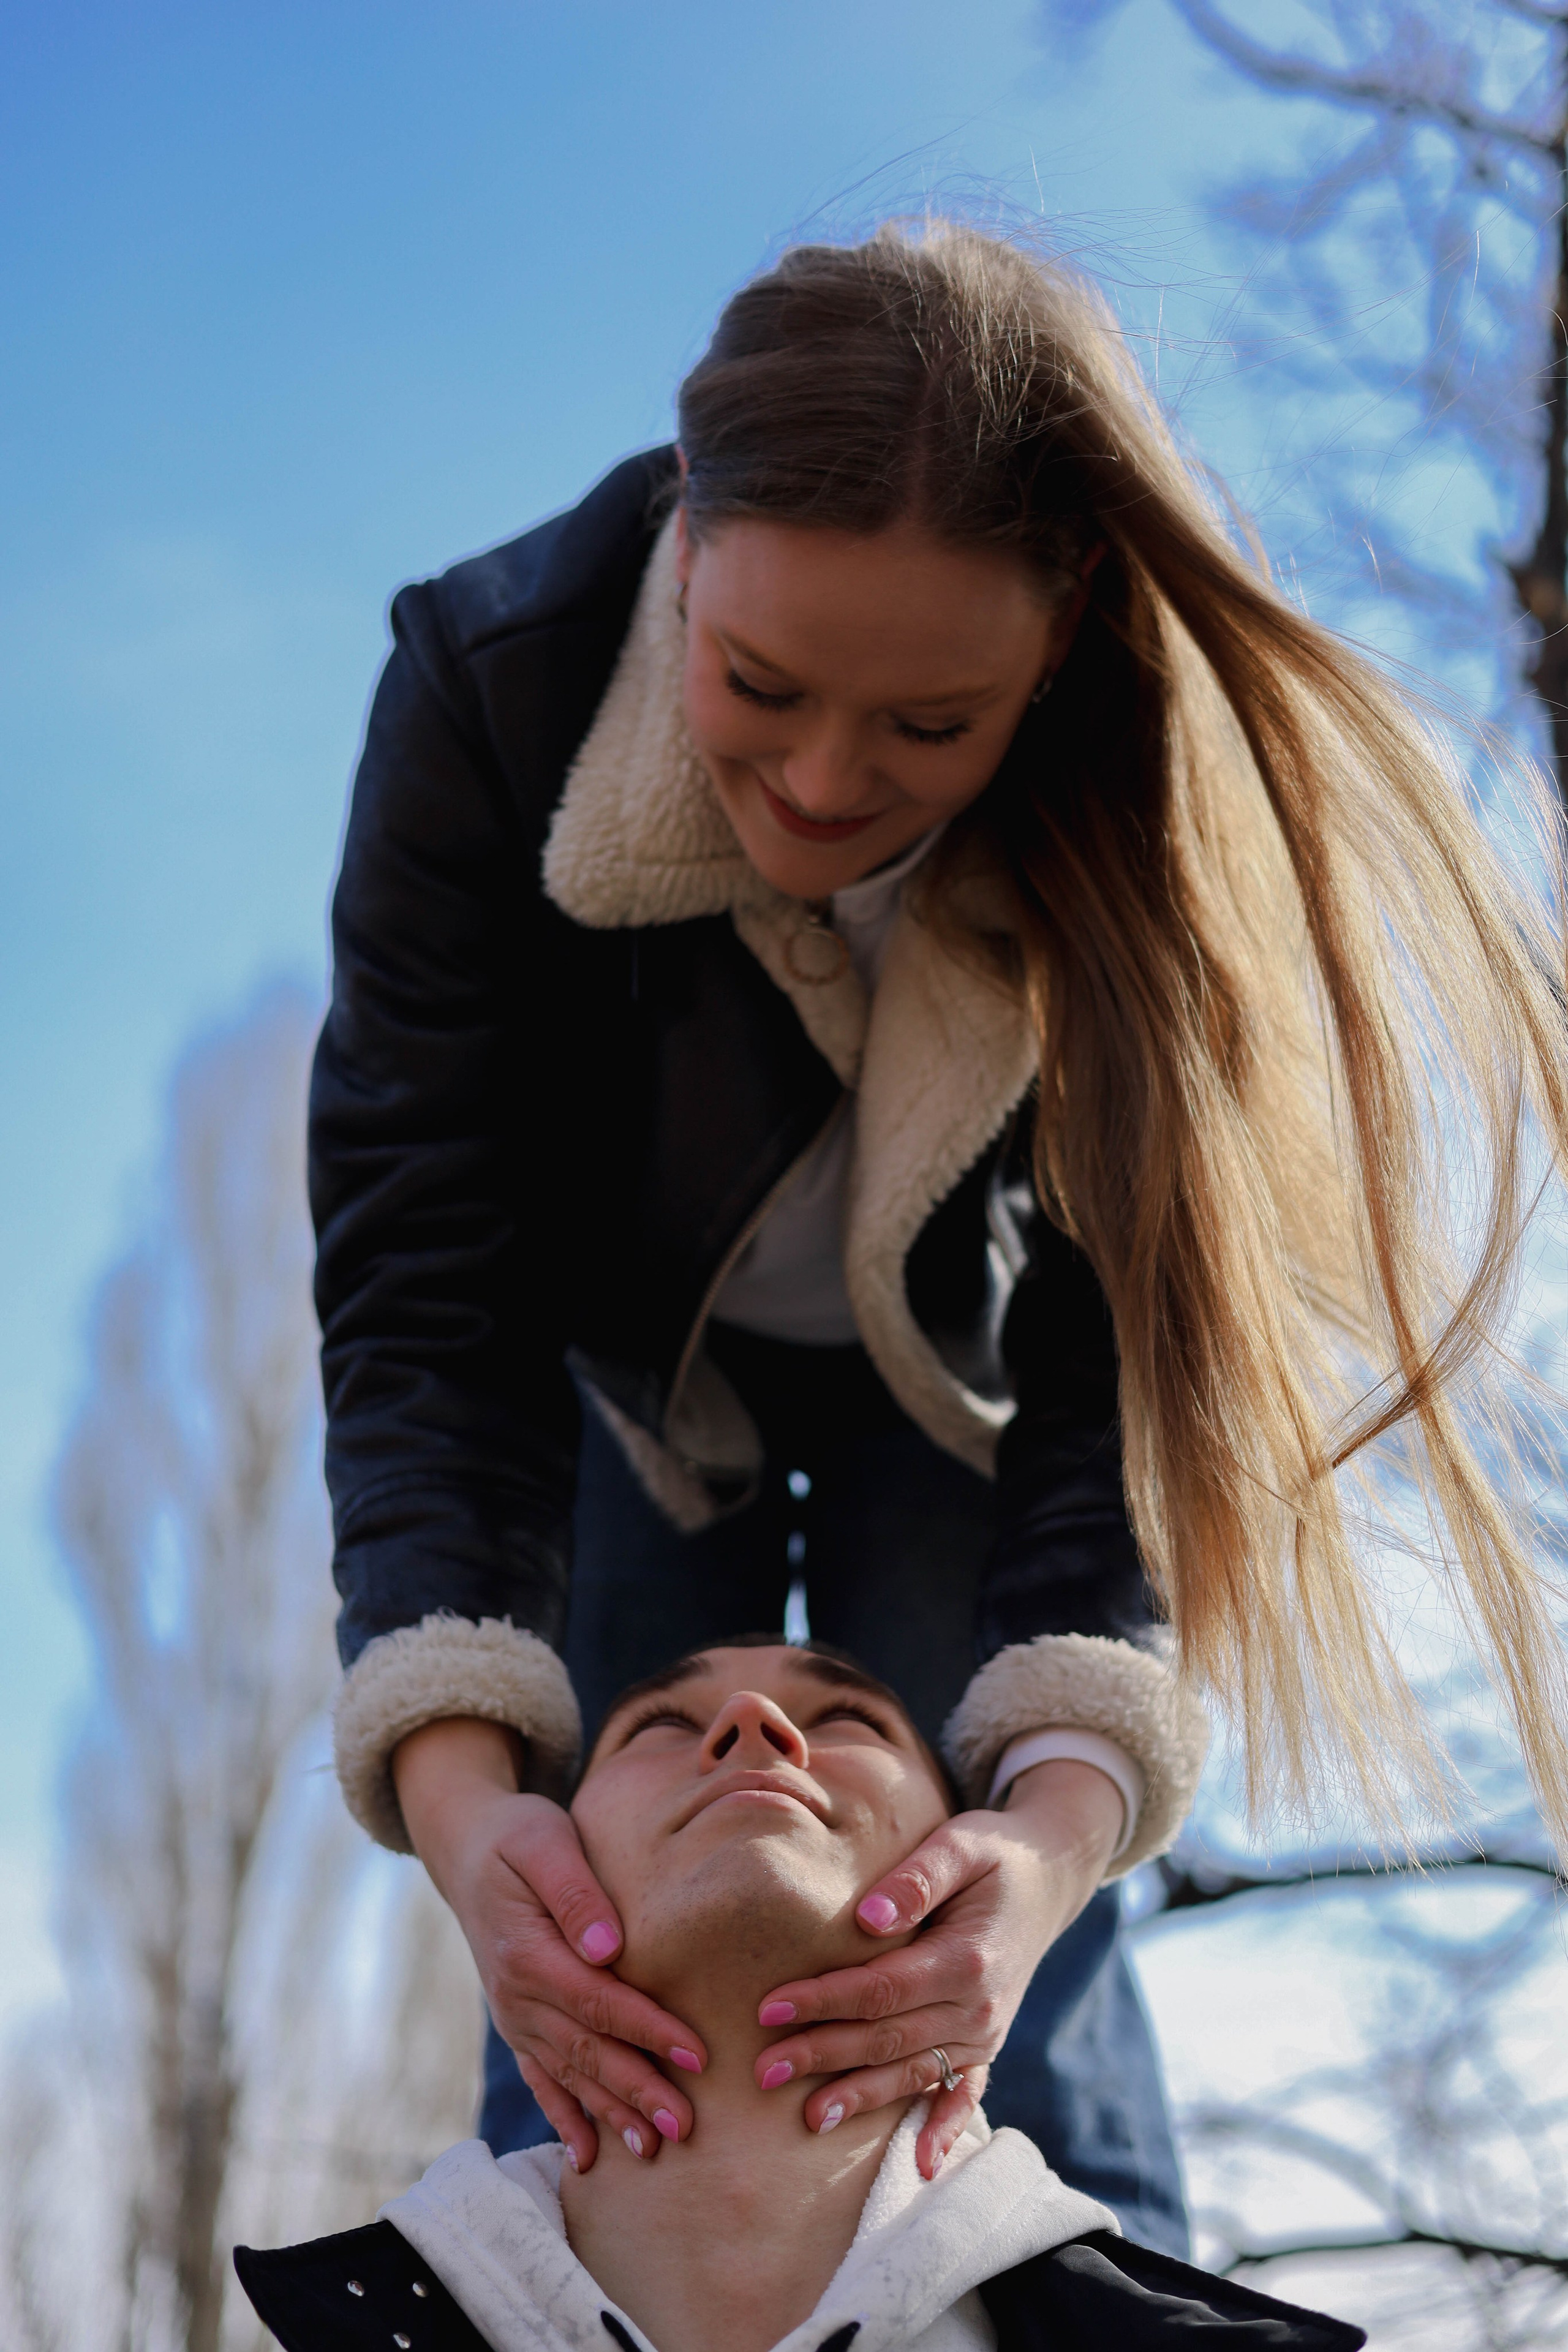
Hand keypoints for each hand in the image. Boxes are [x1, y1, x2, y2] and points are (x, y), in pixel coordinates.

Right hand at [393, 1718, 706, 2173]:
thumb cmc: (517, 1836)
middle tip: (686, 2127)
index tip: (697, 2054)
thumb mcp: (543, 1841)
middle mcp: (517, 1996)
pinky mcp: (518, 2023)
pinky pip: (540, 2078)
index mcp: (527, 1953)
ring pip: (568, 2074)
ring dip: (609, 2114)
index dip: (647, 2030)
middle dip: (637, 2091)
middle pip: (587, 2051)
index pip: (597, 2001)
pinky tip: (587, 2158)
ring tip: (653, 2151)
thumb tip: (608, 1947)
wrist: (467, 1848)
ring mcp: (514, 2016)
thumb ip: (574, 1891)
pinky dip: (563, 2118)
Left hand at [752, 1758, 1124, 2179]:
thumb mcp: (960, 1844)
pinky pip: (965, 2094)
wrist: (1046, 1877)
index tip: (768, 2007)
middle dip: (822, 2055)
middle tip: (761, 2072)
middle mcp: (979, 2007)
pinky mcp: (987, 2046)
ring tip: (807, 2118)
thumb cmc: (991, 1853)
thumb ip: (917, 1878)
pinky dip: (945, 2130)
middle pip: (887, 2038)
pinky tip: (920, 2165)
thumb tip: (867, 1916)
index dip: (824, 2000)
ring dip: (861, 2096)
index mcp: (967, 1958)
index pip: (880, 1989)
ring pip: (913, 2072)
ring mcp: (985, 2034)